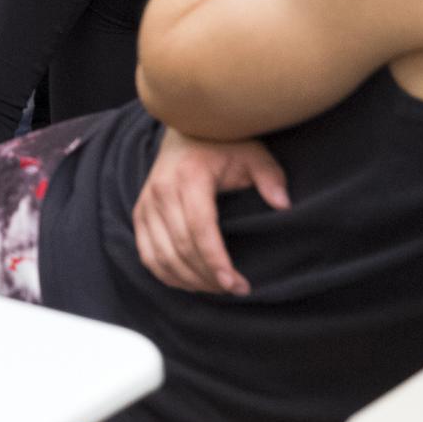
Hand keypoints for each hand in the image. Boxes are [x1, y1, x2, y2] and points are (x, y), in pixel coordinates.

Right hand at [131, 128, 289, 295]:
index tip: (234, 283)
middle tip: (236, 289)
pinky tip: (192, 283)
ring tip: (218, 288)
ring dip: (189, 280)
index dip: (215, 259)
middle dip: (208, 276)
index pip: (199, 227)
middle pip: (180, 246)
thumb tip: (283, 205)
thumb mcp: (252, 154)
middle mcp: (161, 190)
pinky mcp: (140, 214)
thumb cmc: (223, 146)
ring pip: (161, 256)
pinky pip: (147, 255)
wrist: (186, 132)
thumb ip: (269, 176)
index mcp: (189, 176)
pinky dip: (167, 275)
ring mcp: (146, 203)